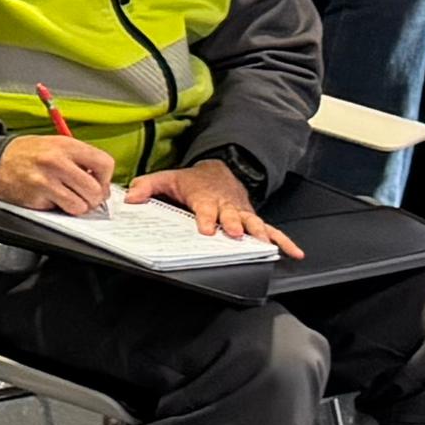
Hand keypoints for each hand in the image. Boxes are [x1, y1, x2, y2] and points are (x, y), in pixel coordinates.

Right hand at [0, 133, 116, 216]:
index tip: (100, 183)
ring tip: (69, 199)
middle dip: (94, 198)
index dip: (106, 179)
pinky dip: (60, 209)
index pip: (104, 164)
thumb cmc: (26, 153)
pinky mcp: (36, 197)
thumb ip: (79, 159)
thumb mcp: (56, 145)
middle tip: (86, 197)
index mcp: (67, 145)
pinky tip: (51, 199)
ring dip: (78, 206)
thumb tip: (101, 181)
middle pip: (95, 190)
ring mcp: (46, 180)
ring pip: (81, 205)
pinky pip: (62, 210)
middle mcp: (57, 161)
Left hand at [133, 160, 299, 253]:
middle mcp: (226, 206)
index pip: (205, 208)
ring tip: (266, 246)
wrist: (220, 172)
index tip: (206, 229)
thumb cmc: (193, 181)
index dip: (206, 218)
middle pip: (231, 216)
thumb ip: (146, 187)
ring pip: (252, 223)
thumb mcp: (166, 178)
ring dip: (259, 234)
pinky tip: (294, 252)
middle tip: (234, 235)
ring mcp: (242, 214)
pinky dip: (284, 240)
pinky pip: (271, 230)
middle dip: (233, 225)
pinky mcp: (252, 220)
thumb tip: (130, 197)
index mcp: (204, 197)